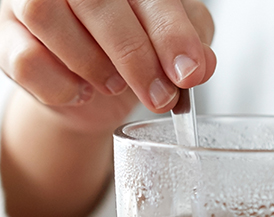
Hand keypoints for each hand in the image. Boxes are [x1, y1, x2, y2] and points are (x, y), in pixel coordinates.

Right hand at [0, 0, 215, 118]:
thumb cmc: (130, 52)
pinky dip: (61, 86)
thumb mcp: (172, 46)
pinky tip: (81, 91)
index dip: (170, 33)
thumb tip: (200, 64)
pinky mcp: (5, 34)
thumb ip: (191, 47)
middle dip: (135, 57)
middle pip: (95, 1)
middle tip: (159, 96)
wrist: (88, 86)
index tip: (187, 73)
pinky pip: (24, 58)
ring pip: (46, 15)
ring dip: (92, 64)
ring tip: (114, 85)